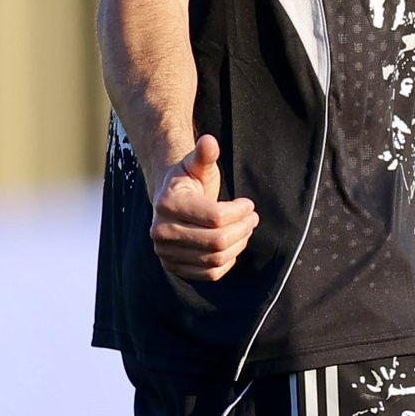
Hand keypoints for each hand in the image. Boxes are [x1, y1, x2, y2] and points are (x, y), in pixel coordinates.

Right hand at [150, 135, 258, 280]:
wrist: (169, 200)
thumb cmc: (188, 179)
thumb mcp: (196, 163)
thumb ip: (204, 154)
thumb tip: (209, 141)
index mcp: (167, 203)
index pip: (215, 217)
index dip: (239, 211)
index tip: (249, 204)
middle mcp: (161, 231)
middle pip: (216, 241)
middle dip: (242, 229)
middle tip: (253, 218)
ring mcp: (165, 253)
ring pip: (214, 260)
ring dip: (238, 245)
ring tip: (246, 230)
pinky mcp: (174, 267)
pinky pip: (208, 274)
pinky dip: (227, 262)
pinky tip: (233, 245)